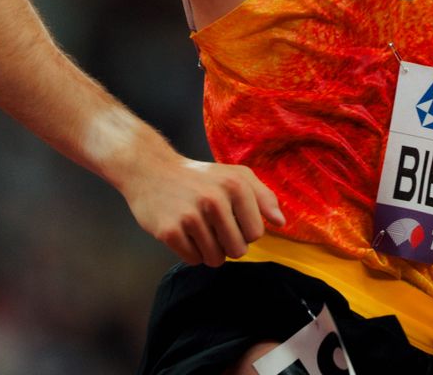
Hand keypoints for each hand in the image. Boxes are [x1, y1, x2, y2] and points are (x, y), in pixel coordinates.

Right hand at [121, 156, 285, 266]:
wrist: (152, 171)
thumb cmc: (200, 178)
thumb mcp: (235, 176)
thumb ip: (263, 196)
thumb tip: (280, 223)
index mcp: (235, 185)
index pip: (256, 234)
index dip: (245, 231)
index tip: (232, 219)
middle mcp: (214, 200)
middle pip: (238, 250)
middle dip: (228, 245)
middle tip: (214, 227)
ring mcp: (190, 216)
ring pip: (215, 259)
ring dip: (209, 251)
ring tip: (199, 230)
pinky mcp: (169, 231)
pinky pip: (193, 260)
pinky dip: (190, 252)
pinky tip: (183, 232)